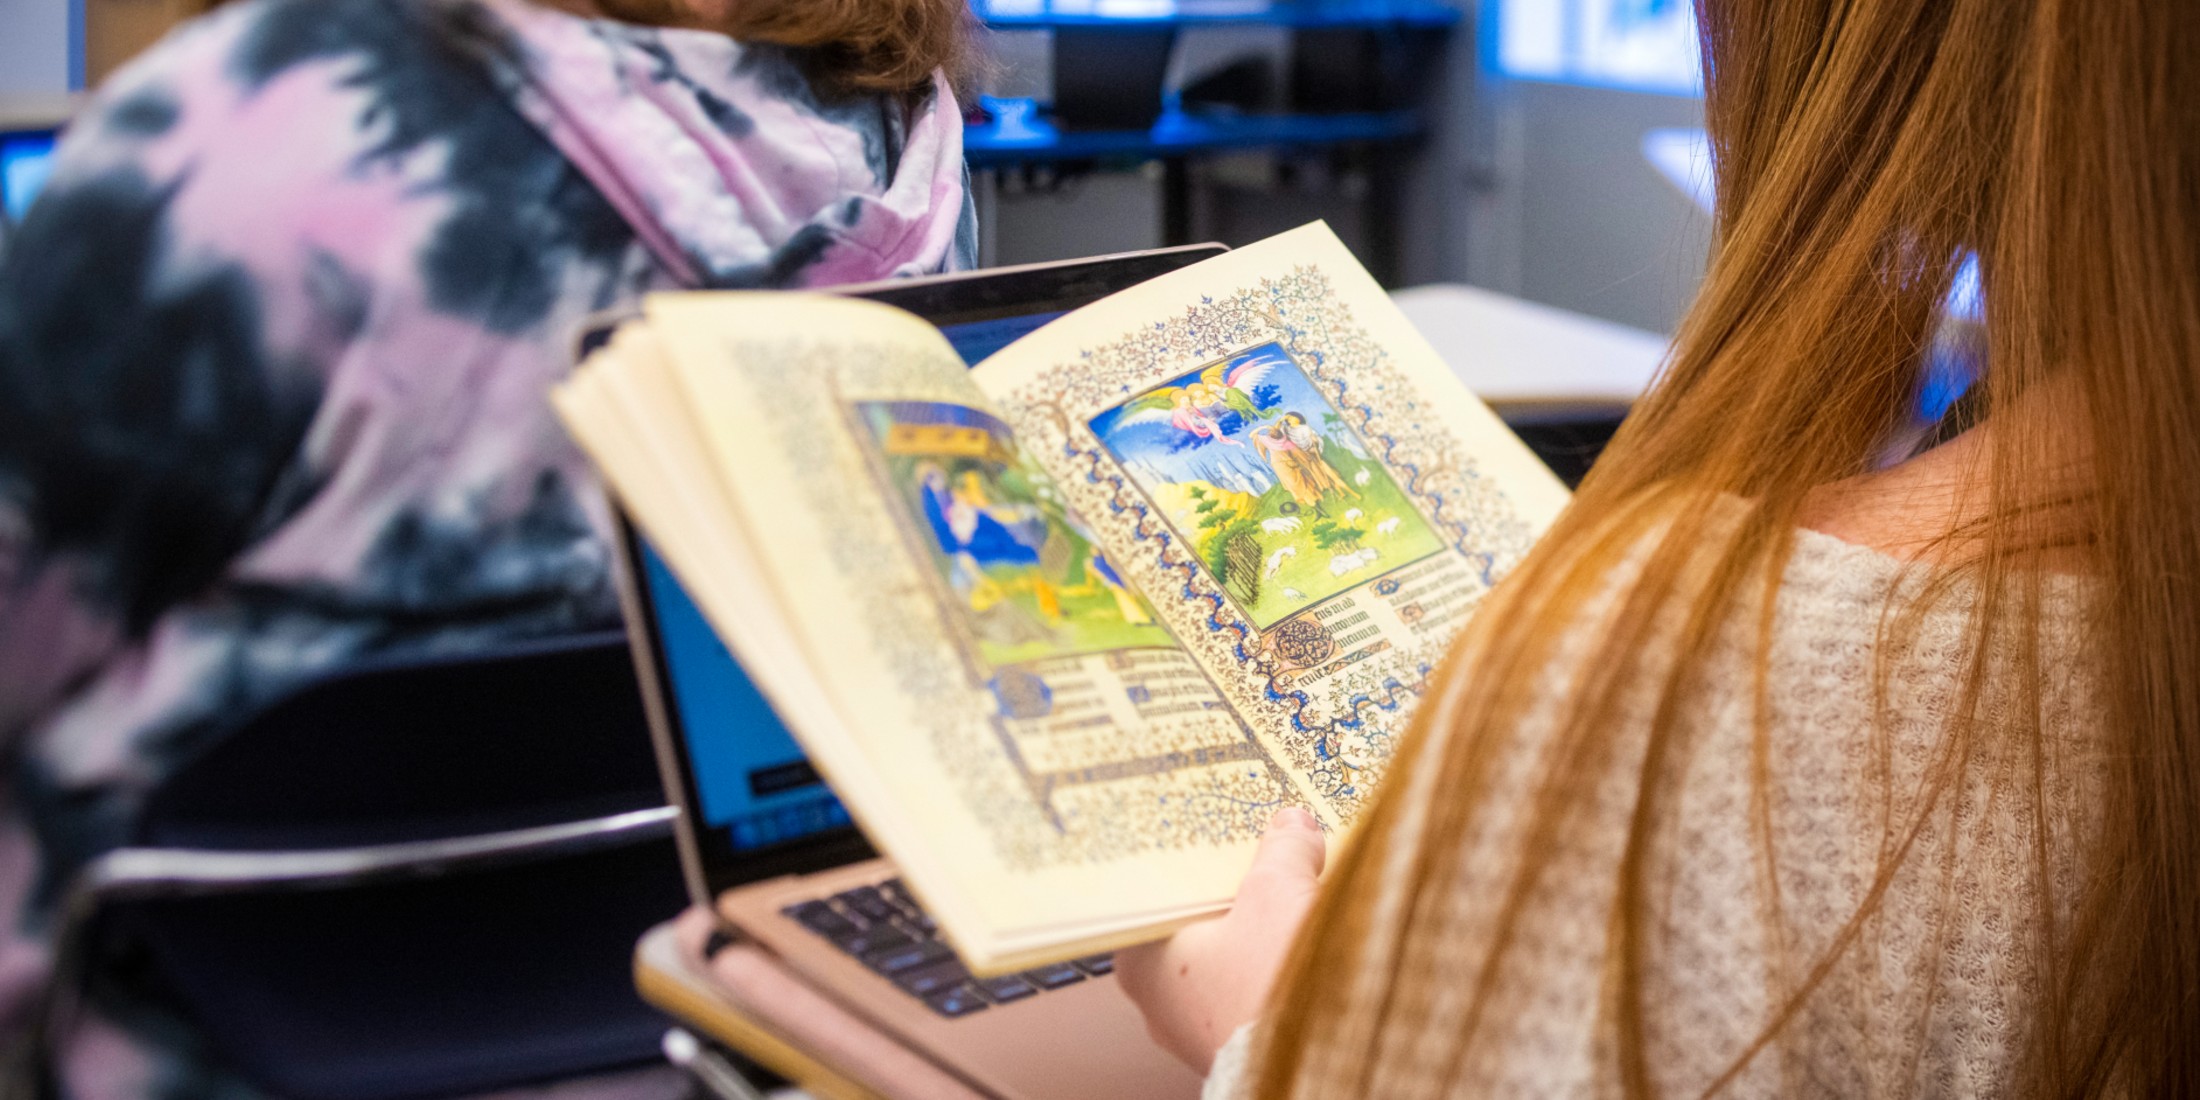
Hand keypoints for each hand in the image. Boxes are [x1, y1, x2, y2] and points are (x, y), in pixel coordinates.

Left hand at [1116, 807, 1327, 1072]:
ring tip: (1296, 896)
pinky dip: (1273, 968)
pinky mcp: (1238, 1050)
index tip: (1223, 831)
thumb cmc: (1271, 992)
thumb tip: (1292, 828)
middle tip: (1269, 855)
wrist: (1315, 1068)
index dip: (1196, 857)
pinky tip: (1304, 947)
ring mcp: (1198, 1031)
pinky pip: (1251, 993)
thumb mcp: (1278, 894)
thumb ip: (1282, 851)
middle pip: (1196, 923)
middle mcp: (1158, 1001)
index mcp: (1140, 957)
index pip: (1159, 890)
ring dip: (1260, 932)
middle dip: (1236, 891)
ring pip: (1226, 961)